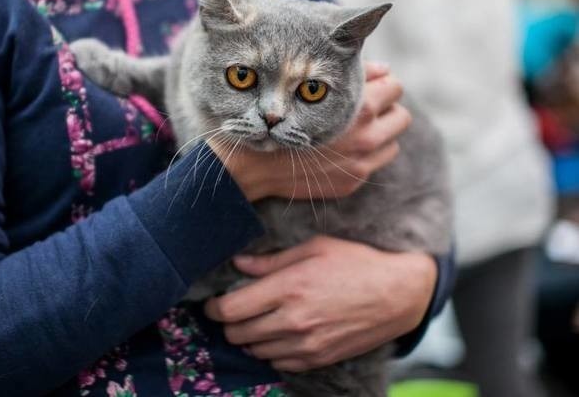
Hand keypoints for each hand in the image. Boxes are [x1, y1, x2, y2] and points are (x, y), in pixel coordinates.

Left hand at [204, 236, 436, 371]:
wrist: (400, 294)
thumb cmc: (358, 262)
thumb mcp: (315, 248)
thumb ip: (272, 260)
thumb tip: (239, 264)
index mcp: (288, 288)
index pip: (231, 309)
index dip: (213, 307)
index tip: (212, 302)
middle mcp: (293, 320)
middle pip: (238, 333)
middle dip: (229, 323)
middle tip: (234, 310)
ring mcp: (307, 344)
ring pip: (255, 351)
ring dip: (249, 338)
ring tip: (256, 321)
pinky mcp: (320, 358)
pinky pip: (279, 363)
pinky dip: (272, 352)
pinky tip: (279, 335)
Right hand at [215, 62, 410, 201]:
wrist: (253, 166)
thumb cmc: (278, 119)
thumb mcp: (311, 91)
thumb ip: (352, 77)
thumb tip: (384, 70)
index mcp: (358, 109)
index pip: (395, 88)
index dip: (382, 83)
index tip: (369, 86)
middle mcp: (366, 137)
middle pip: (402, 116)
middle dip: (386, 109)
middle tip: (365, 107)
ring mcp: (360, 163)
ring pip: (393, 142)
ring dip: (380, 134)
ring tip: (355, 129)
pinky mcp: (353, 181)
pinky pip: (376, 163)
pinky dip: (366, 154)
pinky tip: (342, 148)